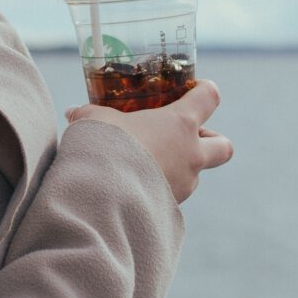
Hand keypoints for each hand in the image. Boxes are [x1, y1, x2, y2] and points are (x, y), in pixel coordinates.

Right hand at [65, 78, 231, 203]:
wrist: (102, 195)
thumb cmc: (104, 145)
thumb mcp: (93, 120)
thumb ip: (89, 113)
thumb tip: (73, 112)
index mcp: (180, 123)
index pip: (209, 98)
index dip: (206, 90)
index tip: (198, 88)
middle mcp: (191, 154)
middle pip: (224, 146)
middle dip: (213, 140)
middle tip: (190, 138)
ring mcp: (184, 184)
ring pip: (196, 174)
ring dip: (181, 167)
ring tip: (150, 163)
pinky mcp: (171, 208)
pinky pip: (174, 195)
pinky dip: (162, 188)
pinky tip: (137, 186)